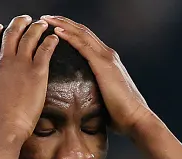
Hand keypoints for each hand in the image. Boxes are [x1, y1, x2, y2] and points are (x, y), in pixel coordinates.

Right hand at [0, 16, 59, 138]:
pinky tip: (54, 38)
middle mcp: (3, 62)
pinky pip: (45, 49)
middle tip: (25, 19)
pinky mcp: (37, 72)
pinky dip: (50, 41)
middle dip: (18, 23)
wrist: (3, 128)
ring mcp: (20, 65)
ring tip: (41, 24)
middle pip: (10, 34)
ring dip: (36, 27)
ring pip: (29, 37)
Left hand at [41, 15, 153, 135]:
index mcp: (107, 61)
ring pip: (81, 34)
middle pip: (82, 31)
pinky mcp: (103, 64)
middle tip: (46, 18)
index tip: (54, 26)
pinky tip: (56, 31)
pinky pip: (83, 45)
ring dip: (63, 24)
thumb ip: (92, 92)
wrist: (135, 118)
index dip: (70, 30)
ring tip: (47, 19)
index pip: (86, 39)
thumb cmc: (120, 115)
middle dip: (64, 22)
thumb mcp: (102, 98)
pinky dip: (69, 36)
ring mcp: (106, 58)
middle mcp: (108, 55)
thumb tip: (78, 100)